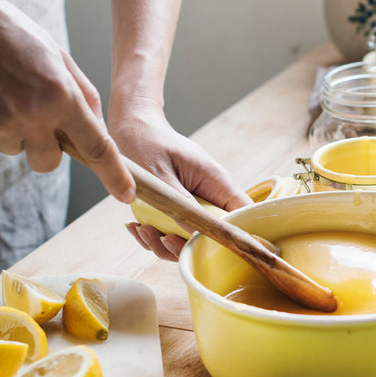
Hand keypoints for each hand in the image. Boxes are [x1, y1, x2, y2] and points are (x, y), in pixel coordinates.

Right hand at [0, 0, 134, 202]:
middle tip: (32, 113)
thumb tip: (96, 130)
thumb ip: (81, 93)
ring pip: (17, 150)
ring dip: (14, 131)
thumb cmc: (7, 32)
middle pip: (50, 163)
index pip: (96, 146)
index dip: (113, 175)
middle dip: (48, 149)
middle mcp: (30, 114)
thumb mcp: (56, 54)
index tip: (126, 194)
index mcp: (60, 94)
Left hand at [111, 106, 251, 259]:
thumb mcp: (159, 172)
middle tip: (163, 240)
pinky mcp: (178, 209)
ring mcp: (193, 203)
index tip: (212, 249)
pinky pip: (175, 232)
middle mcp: (208, 195)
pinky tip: (137, 228)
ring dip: (167, 244)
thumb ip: (178, 201)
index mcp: (215, 181)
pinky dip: (155, 237)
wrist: (132, 127)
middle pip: (217, 232)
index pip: (242, 213)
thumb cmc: (147, 141)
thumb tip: (193, 232)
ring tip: (143, 231)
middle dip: (189, 245)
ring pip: (193, 238)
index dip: (237, 235)